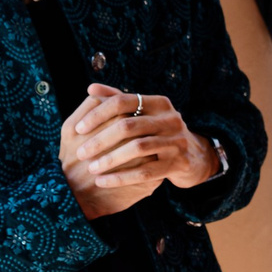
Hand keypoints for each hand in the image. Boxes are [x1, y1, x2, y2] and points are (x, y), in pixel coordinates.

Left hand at [59, 84, 216, 219]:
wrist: (192, 157)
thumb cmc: (158, 133)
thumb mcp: (144, 114)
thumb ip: (118, 100)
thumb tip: (91, 89)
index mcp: (159, 103)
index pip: (122, 101)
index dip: (98, 114)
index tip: (78, 129)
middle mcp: (171, 119)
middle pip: (128, 125)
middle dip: (100, 140)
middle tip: (80, 153)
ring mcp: (176, 141)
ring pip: (137, 148)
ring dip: (110, 159)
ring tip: (91, 168)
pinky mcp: (178, 163)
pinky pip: (145, 172)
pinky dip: (121, 177)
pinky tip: (103, 182)